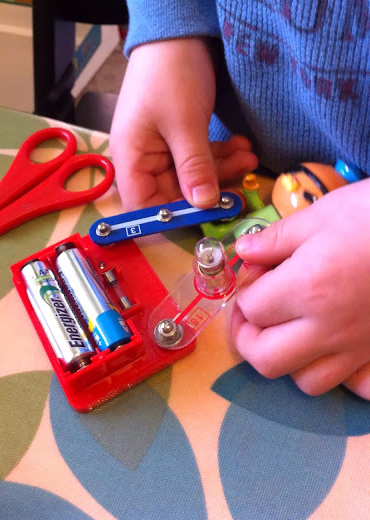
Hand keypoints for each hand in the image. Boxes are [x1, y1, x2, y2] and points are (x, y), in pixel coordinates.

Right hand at [110, 38, 257, 209]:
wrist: (178, 29)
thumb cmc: (171, 73)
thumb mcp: (185, 123)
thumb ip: (194, 168)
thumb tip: (203, 206)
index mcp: (131, 157)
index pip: (143, 206)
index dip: (172, 218)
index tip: (207, 217)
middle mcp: (142, 158)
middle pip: (172, 194)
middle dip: (207, 190)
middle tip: (241, 181)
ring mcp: (162, 147)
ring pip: (191, 177)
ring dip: (220, 170)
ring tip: (248, 157)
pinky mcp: (179, 137)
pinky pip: (199, 158)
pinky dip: (219, 156)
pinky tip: (241, 147)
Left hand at [231, 178, 369, 399]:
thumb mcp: (321, 215)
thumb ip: (275, 238)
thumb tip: (243, 251)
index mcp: (306, 289)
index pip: (251, 309)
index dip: (243, 291)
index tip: (254, 275)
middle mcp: (328, 327)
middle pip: (266, 359)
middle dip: (248, 337)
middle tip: (253, 312)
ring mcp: (358, 347)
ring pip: (307, 381)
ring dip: (288, 359)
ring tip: (289, 328)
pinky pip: (353, 385)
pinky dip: (337, 374)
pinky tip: (333, 347)